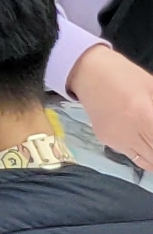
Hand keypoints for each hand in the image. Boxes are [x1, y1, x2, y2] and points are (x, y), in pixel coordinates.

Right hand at [71, 43, 152, 167]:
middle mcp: (129, 132)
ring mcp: (116, 140)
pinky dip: (145, 153)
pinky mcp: (107, 141)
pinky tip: (145, 138)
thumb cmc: (124, 75)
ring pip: (149, 163)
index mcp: (143, 114)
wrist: (87, 70)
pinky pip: (134, 156)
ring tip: (152, 135)